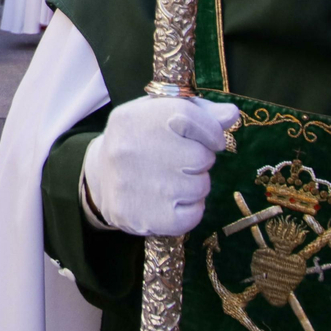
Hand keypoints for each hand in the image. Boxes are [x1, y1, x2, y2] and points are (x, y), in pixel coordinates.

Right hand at [80, 96, 239, 236]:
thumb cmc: (140, 140)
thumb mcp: (159, 114)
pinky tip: (171, 201)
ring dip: (194, 185)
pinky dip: (190, 209)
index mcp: (134, 118)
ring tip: (172, 180)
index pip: (191, 116)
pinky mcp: (144, 217)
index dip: (210, 130)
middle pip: (200, 157)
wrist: (100, 177)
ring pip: (200, 186)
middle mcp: (130, 149)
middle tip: (181, 162)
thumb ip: (198, 112)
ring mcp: (136, 186)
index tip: (209, 138)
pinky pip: (194, 214)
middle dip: (199, 160)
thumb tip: (231, 115)